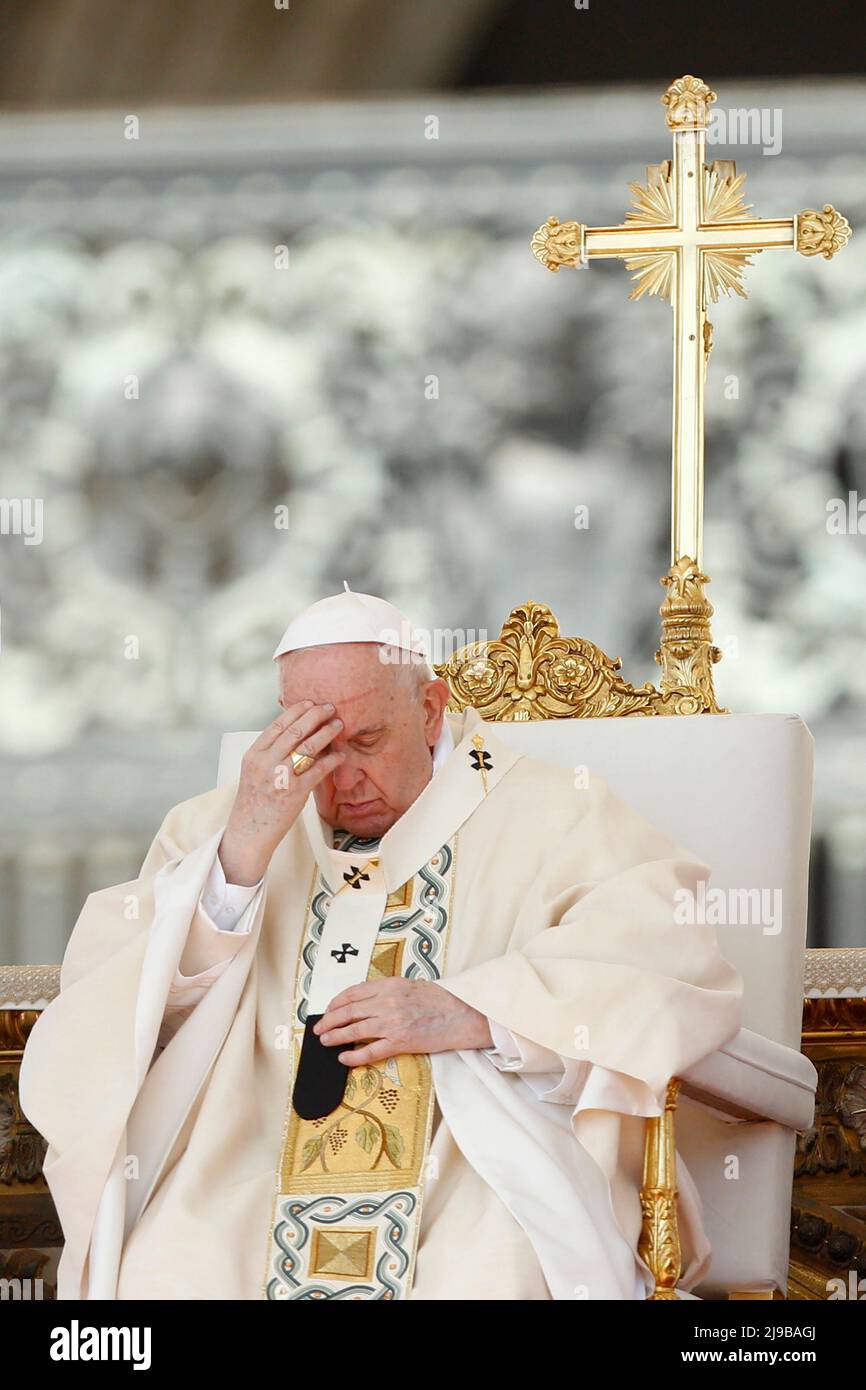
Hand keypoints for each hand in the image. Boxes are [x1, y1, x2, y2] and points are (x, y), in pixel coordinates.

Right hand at [218, 701, 344, 884]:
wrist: (249, 833)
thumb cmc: (254, 803)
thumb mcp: (253, 772)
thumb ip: (268, 753)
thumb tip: (292, 734)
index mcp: (253, 755)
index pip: (277, 725)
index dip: (295, 711)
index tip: (309, 703)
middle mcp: (265, 762)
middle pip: (295, 731)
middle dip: (315, 716)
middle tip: (329, 707)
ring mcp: (280, 776)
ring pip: (308, 746)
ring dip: (327, 732)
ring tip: (338, 725)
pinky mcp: (295, 792)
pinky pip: (318, 770)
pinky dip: (332, 760)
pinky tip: (341, 755)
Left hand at [313, 979, 493, 1065]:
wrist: (462, 1015)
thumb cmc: (440, 1000)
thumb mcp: (410, 985)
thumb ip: (387, 991)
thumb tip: (364, 1001)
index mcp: (389, 985)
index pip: (353, 993)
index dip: (335, 1003)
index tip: (327, 1010)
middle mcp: (387, 1002)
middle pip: (348, 1012)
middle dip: (329, 1021)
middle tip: (319, 1029)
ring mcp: (393, 1023)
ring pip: (354, 1031)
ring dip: (335, 1037)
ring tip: (325, 1042)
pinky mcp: (400, 1043)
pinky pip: (370, 1052)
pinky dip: (354, 1056)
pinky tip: (344, 1058)